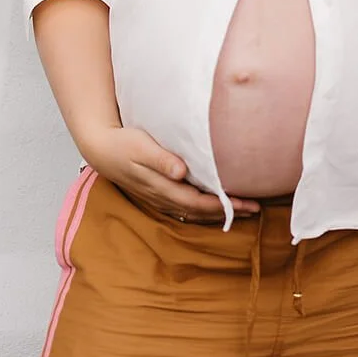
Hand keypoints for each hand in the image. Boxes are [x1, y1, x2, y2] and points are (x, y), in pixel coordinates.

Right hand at [83, 125, 260, 221]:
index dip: (224, 205)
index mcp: (162, 188)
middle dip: (228, 212)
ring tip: (243, 210)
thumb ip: (161, 159)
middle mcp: (164, 198)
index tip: (246, 203)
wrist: (102, 149)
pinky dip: (206, 209)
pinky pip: (188, 207)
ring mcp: (161, 198)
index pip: (199, 202)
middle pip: (201, 211)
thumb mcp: (141, 147)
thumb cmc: (123, 144)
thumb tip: (181, 172)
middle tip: (255, 209)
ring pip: (195, 212)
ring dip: (219, 212)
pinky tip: (216, 205)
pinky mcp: (160, 193)